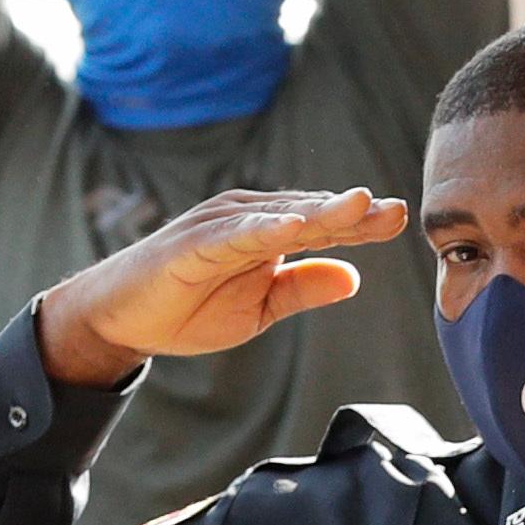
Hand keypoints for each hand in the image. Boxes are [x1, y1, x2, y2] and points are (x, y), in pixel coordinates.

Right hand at [35, 188, 406, 386]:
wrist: (122, 319)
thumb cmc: (188, 309)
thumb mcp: (259, 308)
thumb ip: (303, 289)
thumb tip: (354, 276)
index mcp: (268, 234)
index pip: (324, 227)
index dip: (362, 224)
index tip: (401, 221)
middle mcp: (247, 219)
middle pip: (310, 214)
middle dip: (353, 213)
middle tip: (396, 209)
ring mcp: (220, 226)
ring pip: (280, 217)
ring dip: (320, 211)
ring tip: (359, 205)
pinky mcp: (192, 244)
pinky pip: (235, 234)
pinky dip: (265, 228)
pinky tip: (295, 228)